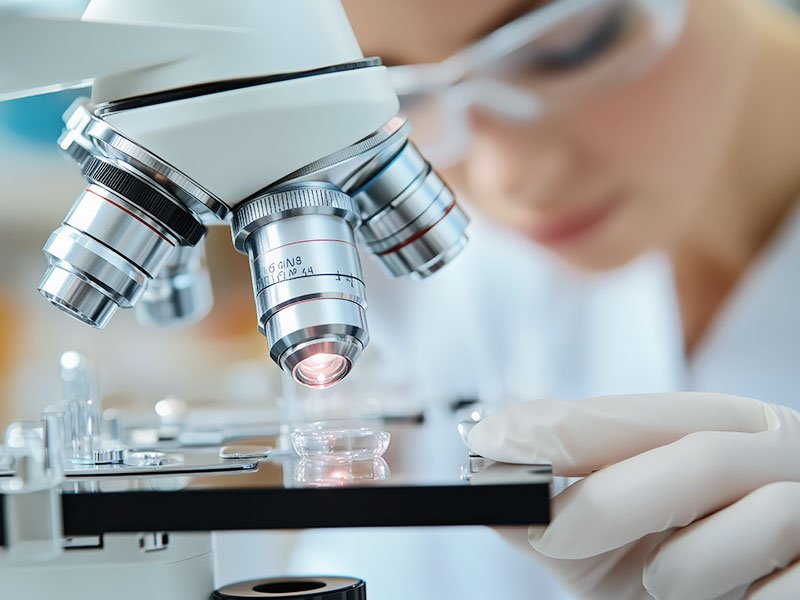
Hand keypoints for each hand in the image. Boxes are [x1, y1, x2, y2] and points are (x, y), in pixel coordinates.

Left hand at [468, 393, 799, 599]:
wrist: (759, 598)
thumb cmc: (695, 573)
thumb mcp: (619, 547)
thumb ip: (559, 518)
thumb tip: (489, 488)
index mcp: (726, 427)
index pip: (639, 414)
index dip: (566, 426)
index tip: (494, 438)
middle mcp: (782, 448)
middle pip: (697, 454)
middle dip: (610, 498)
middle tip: (547, 533)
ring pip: (755, 516)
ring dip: (685, 565)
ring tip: (664, 582)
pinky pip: (788, 587)